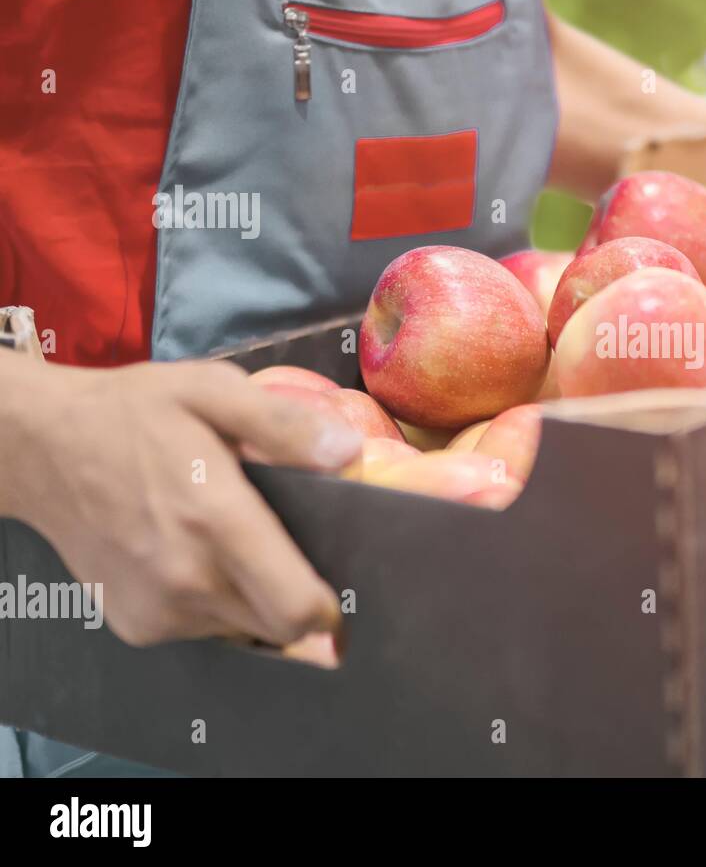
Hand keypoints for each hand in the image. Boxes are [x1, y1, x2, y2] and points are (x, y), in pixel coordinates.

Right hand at [0, 356, 361, 646]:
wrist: (41, 448)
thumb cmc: (134, 413)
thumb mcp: (212, 390)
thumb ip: (284, 423)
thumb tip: (347, 452)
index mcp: (215, 521)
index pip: (296, 609)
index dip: (329, 607)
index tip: (339, 583)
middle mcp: (187, 580)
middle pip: (279, 629)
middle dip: (299, 600)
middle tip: (296, 552)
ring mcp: (157, 610)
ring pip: (244, 631)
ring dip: (256, 600)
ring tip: (237, 544)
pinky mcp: (136, 626)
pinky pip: (204, 630)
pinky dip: (216, 605)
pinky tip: (200, 557)